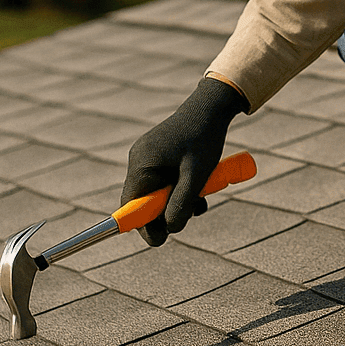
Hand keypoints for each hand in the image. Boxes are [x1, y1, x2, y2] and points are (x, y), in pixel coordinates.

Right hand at [120, 75, 248, 245]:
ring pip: (158, 192)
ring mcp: (147, 157)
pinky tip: (199, 186)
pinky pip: (164, 181)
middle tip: (194, 211)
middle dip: (168, 211)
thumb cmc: (204, 138)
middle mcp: (139, 160)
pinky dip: (179, 188)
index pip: (132, 205)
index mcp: (142, 164)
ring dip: (178, 200)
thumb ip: (182, 203)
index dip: (145, 225)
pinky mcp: (158, 155)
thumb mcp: (196, 175)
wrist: (212, 106)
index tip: (161, 239)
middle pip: (145, 201)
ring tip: (202, 197)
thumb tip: (169, 229)